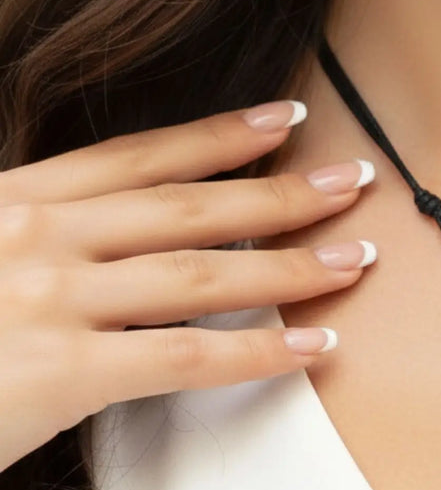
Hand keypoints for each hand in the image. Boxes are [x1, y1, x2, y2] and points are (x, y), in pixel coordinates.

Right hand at [0, 99, 376, 472]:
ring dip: (292, 265)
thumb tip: (110, 229)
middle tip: (356, 180)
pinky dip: (262, 353)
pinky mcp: (57, 374)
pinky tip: (317, 346)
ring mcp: (47, 300)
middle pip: (189, 206)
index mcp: (13, 198)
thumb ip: (37, 229)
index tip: (286, 115)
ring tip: (356, 258)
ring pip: (203, 275)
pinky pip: (187, 360)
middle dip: (282, 191)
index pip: (138, 157)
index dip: (220, 135)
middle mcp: (36, 235)